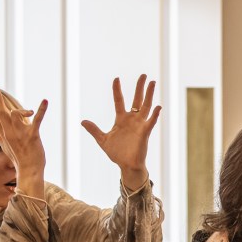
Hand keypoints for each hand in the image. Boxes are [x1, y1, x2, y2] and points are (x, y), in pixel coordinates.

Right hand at [0, 87, 46, 198]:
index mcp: (4, 134)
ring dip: (20, 111)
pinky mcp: (32, 135)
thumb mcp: (5, 146)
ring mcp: (20, 134)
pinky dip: (41, 110)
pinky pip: (37, 120)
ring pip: (15, 115)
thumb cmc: (18, 159)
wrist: (29, 171)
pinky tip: (45, 101)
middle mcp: (10, 133)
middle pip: (1, 113)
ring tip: (28, 112)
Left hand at [81, 74, 161, 188]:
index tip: (116, 78)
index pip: (119, 100)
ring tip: (153, 82)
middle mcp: (132, 119)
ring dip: (149, 95)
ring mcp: (139, 125)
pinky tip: (158, 107)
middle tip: (143, 75)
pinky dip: (154, 114)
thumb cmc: (117, 153)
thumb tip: (83, 121)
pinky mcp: (145, 132)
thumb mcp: (102, 140)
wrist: (126, 165)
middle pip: (137, 99)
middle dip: (140, 87)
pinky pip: (151, 122)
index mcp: (121, 119)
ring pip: (146, 106)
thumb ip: (94, 130)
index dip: (117, 89)